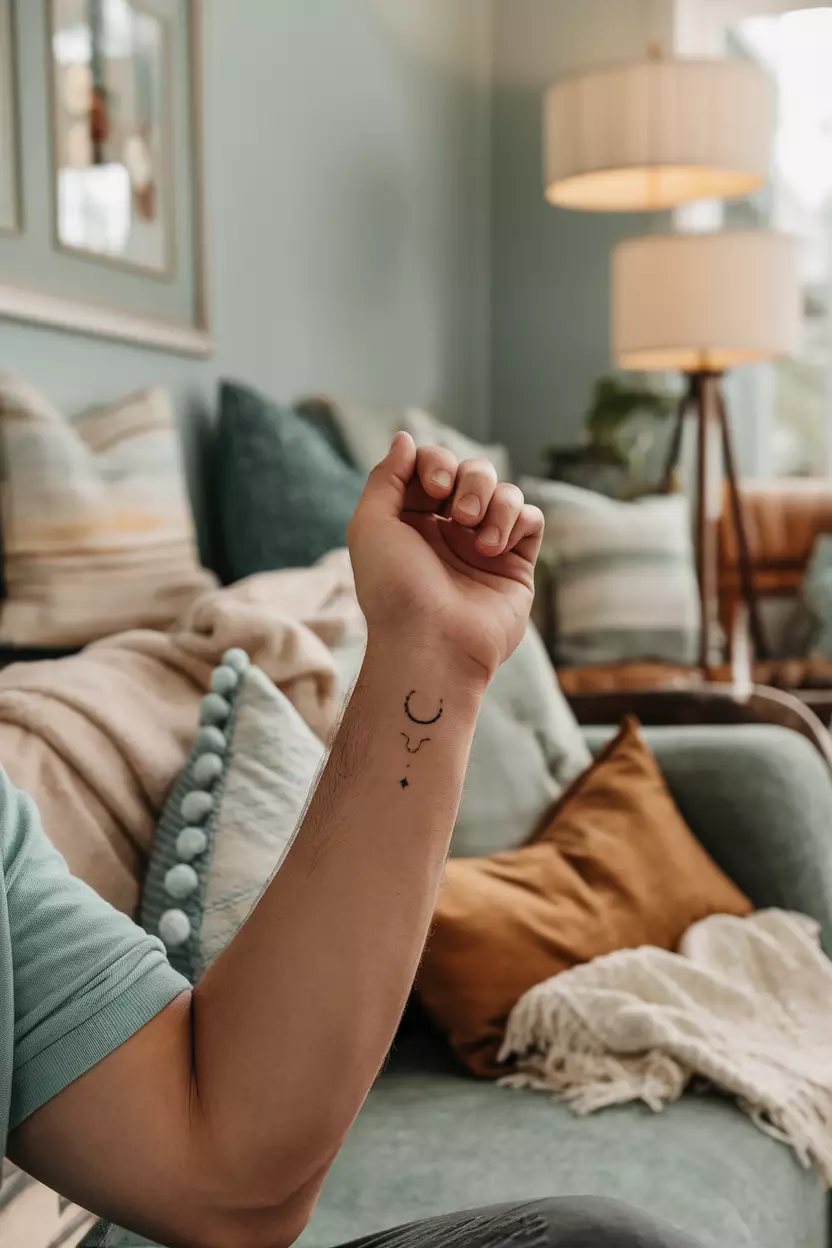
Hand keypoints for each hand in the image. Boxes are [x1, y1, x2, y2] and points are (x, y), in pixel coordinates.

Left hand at [348, 432, 543, 683]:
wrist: (432, 643)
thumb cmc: (395, 588)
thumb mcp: (371, 525)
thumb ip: (387, 477)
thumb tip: (406, 438)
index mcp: (413, 519)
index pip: (433, 465)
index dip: (436, 464)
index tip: (433, 488)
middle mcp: (449, 531)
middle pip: (472, 471)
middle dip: (469, 481)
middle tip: (458, 515)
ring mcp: (485, 547)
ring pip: (505, 491)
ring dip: (495, 502)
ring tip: (479, 540)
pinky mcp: (516, 565)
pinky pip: (530, 519)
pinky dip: (517, 522)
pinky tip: (495, 548)